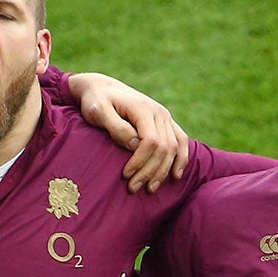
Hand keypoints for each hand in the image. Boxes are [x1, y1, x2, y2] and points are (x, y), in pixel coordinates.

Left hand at [67, 71, 190, 192]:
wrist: (101, 88)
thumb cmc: (96, 101)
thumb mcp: (98, 112)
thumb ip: (116, 127)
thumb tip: (135, 145)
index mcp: (143, 108)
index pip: (151, 141)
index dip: (140, 161)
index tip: (126, 175)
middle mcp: (159, 112)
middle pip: (164, 148)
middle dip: (150, 171)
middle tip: (134, 188)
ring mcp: (165, 117)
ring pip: (174, 148)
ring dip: (164, 171)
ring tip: (150, 188)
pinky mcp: (167, 122)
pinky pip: (181, 142)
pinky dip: (181, 159)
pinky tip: (175, 175)